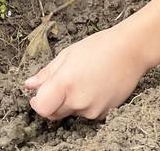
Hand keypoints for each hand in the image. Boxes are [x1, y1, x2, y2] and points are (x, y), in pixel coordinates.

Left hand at [24, 27, 148, 120]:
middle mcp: (78, 101)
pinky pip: (86, 114)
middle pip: (53, 113)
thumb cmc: (98, 47)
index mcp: (65, 83)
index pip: (41, 108)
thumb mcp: (67, 54)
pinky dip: (84, 104)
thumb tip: (29, 85)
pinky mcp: (104, 114)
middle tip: (62, 83)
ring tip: (83, 80)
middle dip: (52, 102)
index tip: (38, 94)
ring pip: (70, 113)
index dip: (36, 102)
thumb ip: (47, 73)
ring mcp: (92, 110)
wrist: (130, 51)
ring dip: (70, 102)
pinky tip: (93, 86)